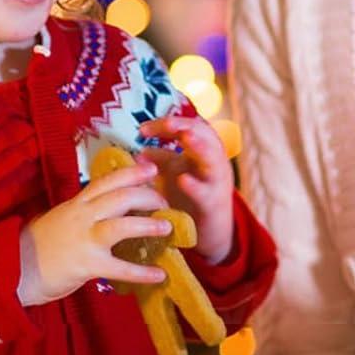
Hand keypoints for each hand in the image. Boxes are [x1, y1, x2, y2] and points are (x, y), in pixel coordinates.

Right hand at [18, 158, 171, 306]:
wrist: (13, 269)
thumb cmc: (37, 245)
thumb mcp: (60, 218)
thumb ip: (82, 212)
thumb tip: (106, 209)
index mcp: (76, 203)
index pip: (106, 181)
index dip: (131, 173)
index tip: (151, 168)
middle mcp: (82, 216)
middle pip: (120, 197)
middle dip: (146, 195)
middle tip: (165, 201)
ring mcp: (84, 239)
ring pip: (121, 225)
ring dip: (148, 225)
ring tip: (167, 227)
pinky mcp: (87, 265)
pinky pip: (120, 268)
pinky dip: (142, 272)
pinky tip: (160, 274)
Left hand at [139, 112, 234, 263]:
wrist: (210, 231)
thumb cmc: (190, 196)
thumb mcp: (174, 173)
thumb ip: (159, 160)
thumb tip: (137, 152)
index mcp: (203, 150)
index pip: (187, 126)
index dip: (167, 124)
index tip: (143, 129)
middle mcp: (213, 161)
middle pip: (205, 134)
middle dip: (187, 126)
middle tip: (169, 123)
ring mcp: (216, 182)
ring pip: (213, 159)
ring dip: (201, 146)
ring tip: (187, 137)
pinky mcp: (214, 204)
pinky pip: (207, 193)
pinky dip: (195, 186)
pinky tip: (182, 180)